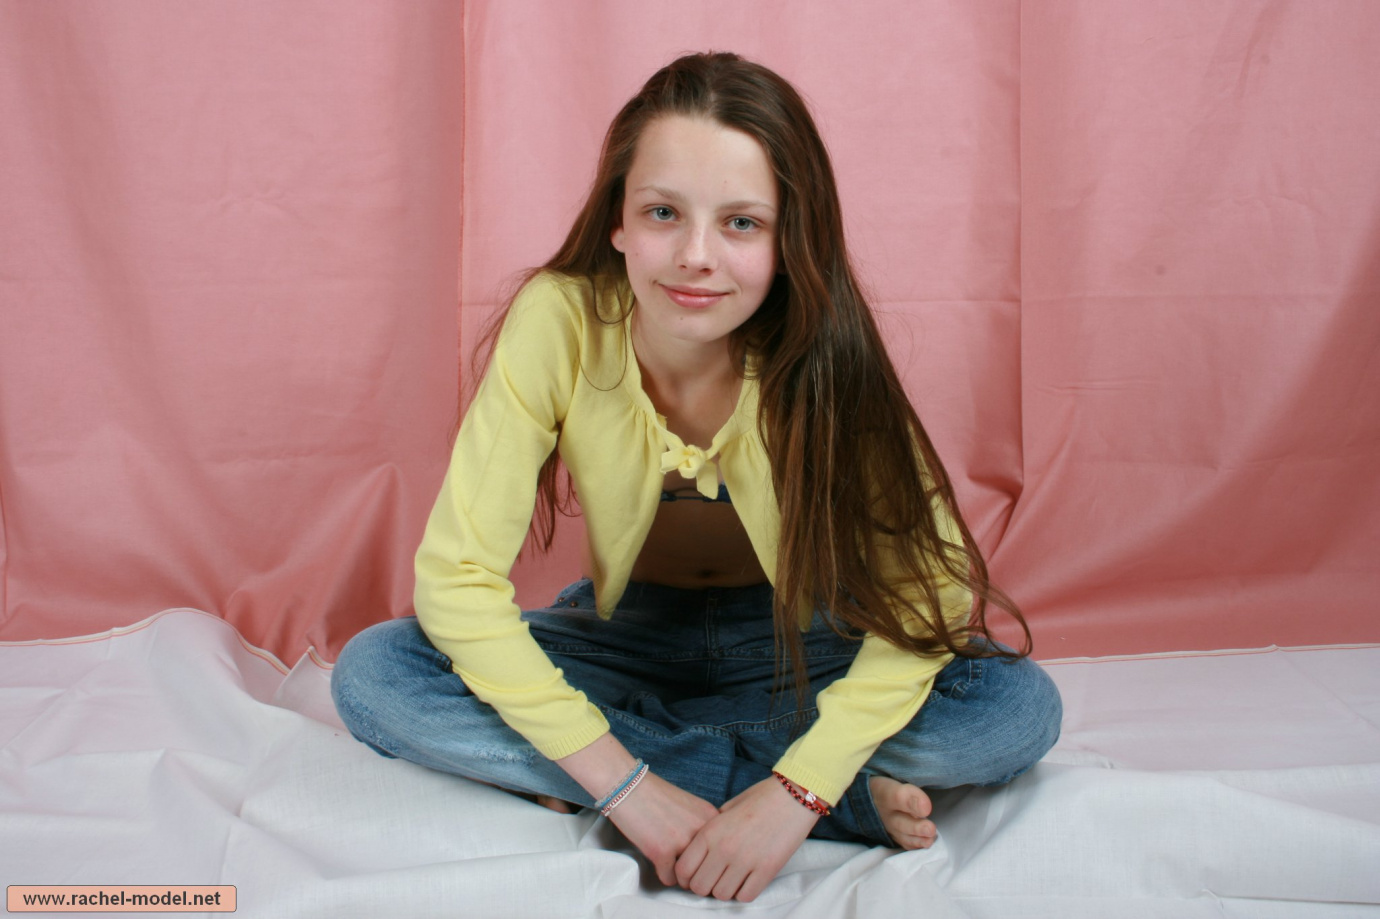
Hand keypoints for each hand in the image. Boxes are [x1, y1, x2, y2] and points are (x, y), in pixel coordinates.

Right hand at [554, 734, 717, 885]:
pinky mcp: (662, 851)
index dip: (708, 858)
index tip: (697, 857)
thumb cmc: (656, 796)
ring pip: (689, 878)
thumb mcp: (691, 806)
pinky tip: (657, 860)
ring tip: (669, 862)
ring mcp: (682, 841)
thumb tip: (708, 858)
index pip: (720, 851)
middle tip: (681, 863)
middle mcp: (701, 829)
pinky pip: (669, 879)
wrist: (627, 785)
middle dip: (695, 871)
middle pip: (707, 867)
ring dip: (679, 875)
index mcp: (711, 817)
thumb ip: (703, 828)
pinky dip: (662, 874)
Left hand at [674, 776, 820, 901]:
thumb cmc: (760, 798)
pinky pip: (745, 896)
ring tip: (731, 879)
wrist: (793, 795)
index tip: (692, 876)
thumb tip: (702, 852)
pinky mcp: (767, 870)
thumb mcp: (726, 808)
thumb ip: (712, 830)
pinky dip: (743, 892)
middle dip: (703, 886)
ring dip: (724, 890)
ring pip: (721, 894)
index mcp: (710, 831)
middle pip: (699, 887)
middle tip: (712, 879)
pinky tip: (746, 880)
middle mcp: (724, 848)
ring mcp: (745, 861)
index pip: (683, 869)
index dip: (684, 878)